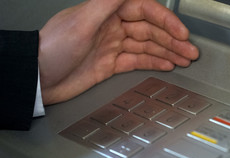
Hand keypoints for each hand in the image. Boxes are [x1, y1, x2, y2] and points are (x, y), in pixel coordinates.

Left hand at [39, 0, 198, 104]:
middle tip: (191, 51)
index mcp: (107, 12)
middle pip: (150, 30)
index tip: (181, 32)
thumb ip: (108, 2)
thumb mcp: (82, 21)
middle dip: (172, 40)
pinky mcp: (111, 64)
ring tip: (186, 59)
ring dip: (168, 52)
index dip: (166, 21)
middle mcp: (112, 27)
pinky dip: (154, 62)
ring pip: (147, 46)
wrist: (38, 78)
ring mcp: (113, 46)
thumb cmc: (52, 49)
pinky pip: (138, 60)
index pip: (145, 11)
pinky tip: (168, 64)